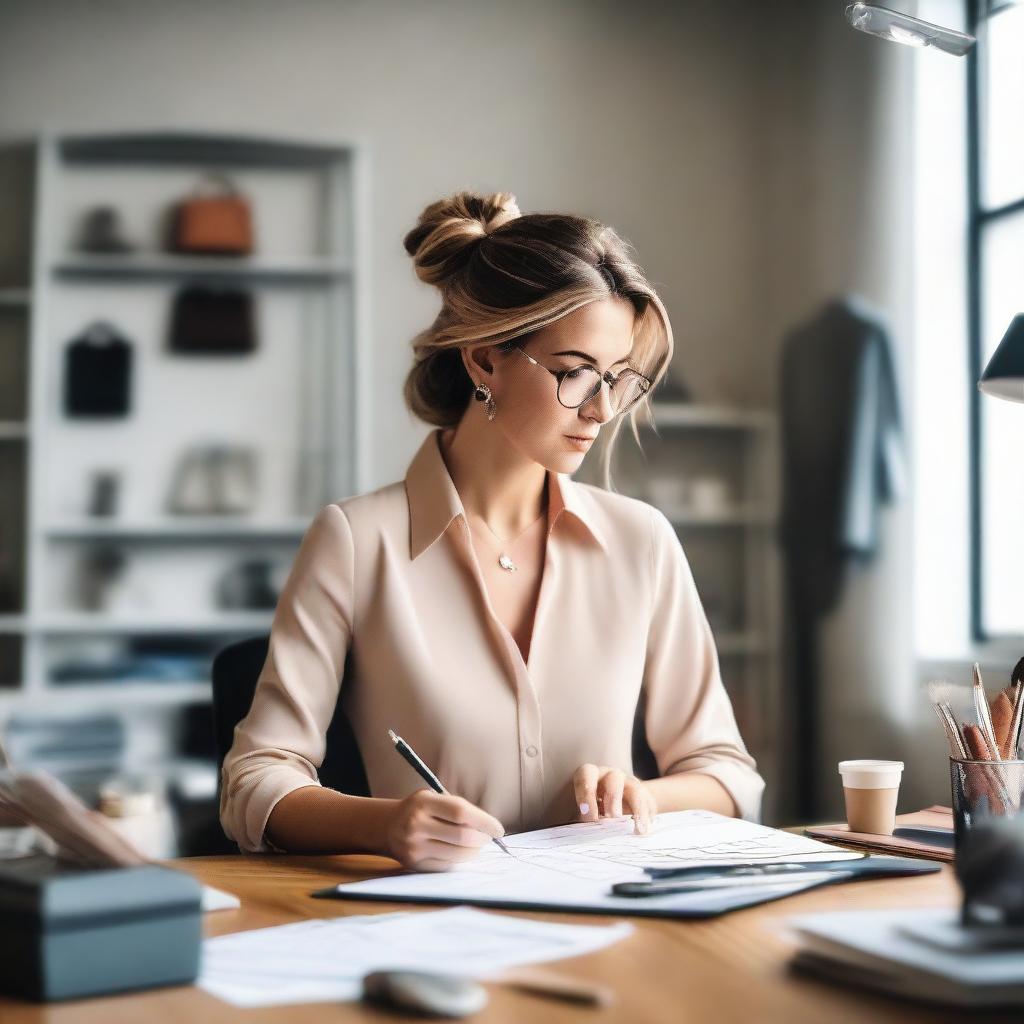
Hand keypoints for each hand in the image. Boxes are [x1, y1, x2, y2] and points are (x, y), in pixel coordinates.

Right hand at [386, 790, 505, 871]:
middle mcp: (416, 824)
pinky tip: (461, 853)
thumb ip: (458, 808)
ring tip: (477, 845)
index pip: (461, 812)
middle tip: (488, 838)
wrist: (388, 826)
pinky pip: (446, 866)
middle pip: (462, 837)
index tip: (498, 829)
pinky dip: (459, 860)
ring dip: (474, 852)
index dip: (484, 821)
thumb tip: (488, 827)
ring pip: (457, 855)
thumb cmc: (420, 809)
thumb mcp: (434, 798)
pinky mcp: (414, 864)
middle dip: (482, 839)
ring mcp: (414, 847)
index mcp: (423, 803)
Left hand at [573, 764, 656, 834]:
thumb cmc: (586, 811)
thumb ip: (579, 819)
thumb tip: (578, 835)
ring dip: (638, 809)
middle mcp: (610, 775)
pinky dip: (648, 816)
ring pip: (636, 789)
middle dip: (614, 798)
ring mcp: (629, 783)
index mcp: (590, 776)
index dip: (587, 794)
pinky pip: (649, 802)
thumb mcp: (580, 813)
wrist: (605, 808)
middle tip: (613, 817)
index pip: (587, 776)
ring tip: (638, 829)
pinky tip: (646, 831)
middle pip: (614, 778)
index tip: (589, 818)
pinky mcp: (643, 794)